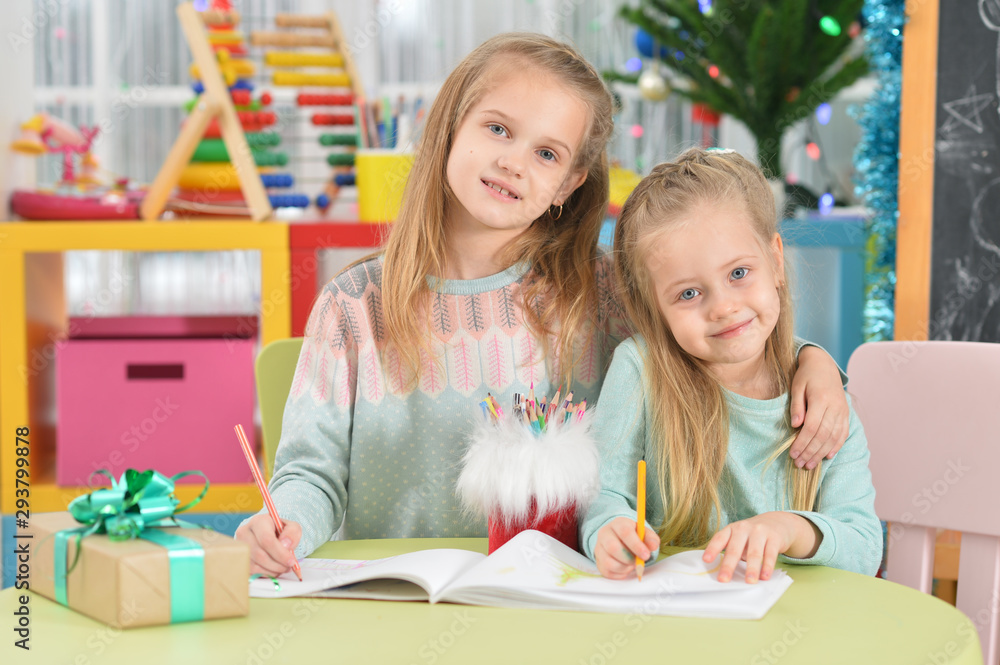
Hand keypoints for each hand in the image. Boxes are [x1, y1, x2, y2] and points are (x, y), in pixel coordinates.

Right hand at [235, 513, 301, 576]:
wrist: (268, 535)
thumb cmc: (280, 531)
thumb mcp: (292, 527)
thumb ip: (292, 533)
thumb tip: (286, 545)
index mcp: (258, 521)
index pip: (266, 540)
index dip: (280, 553)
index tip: (291, 561)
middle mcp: (245, 533)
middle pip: (260, 555)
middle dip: (278, 564)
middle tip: (289, 566)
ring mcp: (240, 547)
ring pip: (256, 566)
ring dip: (273, 570)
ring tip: (283, 567)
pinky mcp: (240, 559)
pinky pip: (252, 572)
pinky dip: (267, 574)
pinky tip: (274, 569)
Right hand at [594, 516, 660, 578]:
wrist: (620, 539)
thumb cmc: (634, 536)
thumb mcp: (644, 534)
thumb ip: (650, 539)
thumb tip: (653, 545)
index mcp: (618, 524)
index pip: (625, 532)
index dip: (636, 545)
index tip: (646, 555)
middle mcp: (605, 534)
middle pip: (612, 547)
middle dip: (629, 559)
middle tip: (638, 562)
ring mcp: (599, 548)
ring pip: (609, 562)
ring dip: (624, 567)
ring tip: (632, 564)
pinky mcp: (598, 561)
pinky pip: (607, 572)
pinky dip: (620, 573)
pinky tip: (626, 568)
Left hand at [703, 512, 816, 583]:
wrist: (777, 521)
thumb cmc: (752, 534)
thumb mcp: (739, 537)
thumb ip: (732, 550)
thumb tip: (725, 572)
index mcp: (731, 529)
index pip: (719, 538)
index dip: (712, 549)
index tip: (706, 560)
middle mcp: (744, 528)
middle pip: (735, 549)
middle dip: (728, 565)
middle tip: (724, 579)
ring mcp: (759, 532)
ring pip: (754, 553)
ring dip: (751, 569)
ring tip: (749, 581)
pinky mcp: (774, 538)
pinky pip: (770, 554)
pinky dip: (767, 566)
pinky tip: (765, 576)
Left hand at [790, 346, 849, 467]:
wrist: (824, 365)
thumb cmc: (806, 376)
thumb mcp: (796, 387)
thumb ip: (797, 406)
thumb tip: (796, 426)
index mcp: (821, 399)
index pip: (812, 427)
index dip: (802, 443)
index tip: (793, 454)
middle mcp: (835, 407)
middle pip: (823, 435)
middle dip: (811, 452)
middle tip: (800, 464)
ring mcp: (843, 411)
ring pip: (834, 437)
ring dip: (822, 453)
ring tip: (810, 465)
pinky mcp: (846, 414)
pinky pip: (843, 433)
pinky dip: (836, 446)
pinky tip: (827, 456)